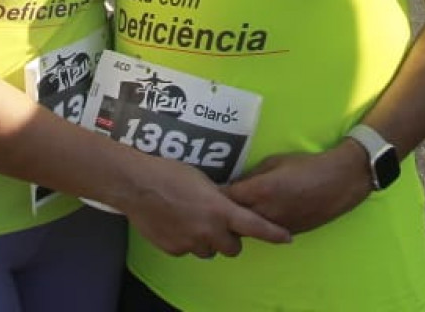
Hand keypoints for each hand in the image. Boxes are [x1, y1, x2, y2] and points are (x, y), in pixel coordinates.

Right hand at [118, 156, 293, 257]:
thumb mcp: (203, 180)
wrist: (137, 185)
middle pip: (233, 248)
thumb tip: (226, 205)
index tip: (287, 238)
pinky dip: (187, 241)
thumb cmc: (171, 173)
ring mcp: (191, 243)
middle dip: (231, 239)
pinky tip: (175, 223)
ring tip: (194, 221)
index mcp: (220, 210)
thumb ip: (219, 198)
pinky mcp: (174, 250)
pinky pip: (188, 250)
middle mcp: (209, 231)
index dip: (273, 234)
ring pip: (209, 251)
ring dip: (208, 241)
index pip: (255, 226)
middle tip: (221, 224)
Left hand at [224, 146, 371, 234]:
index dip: (213, 196)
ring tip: (230, 215)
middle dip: (222, 214)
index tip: (205, 192)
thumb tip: (236, 183)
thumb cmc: (306, 166)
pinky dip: (255, 228)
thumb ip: (252, 175)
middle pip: (231, 220)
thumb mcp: (275, 161)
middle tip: (213, 207)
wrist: (338, 182)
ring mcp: (276, 226)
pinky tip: (253, 220)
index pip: (225, 198)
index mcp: (259, 191)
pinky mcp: (287, 233)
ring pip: (246, 231)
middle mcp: (264, 212)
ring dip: (237, 225)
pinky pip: (263, 233)